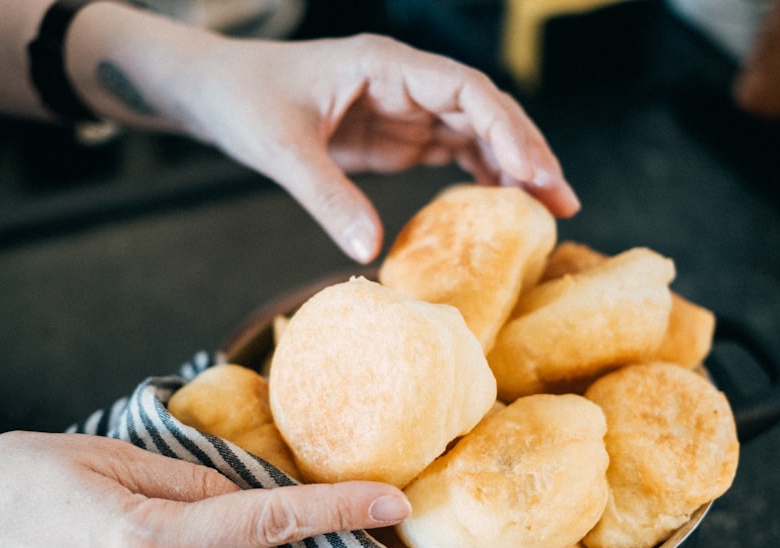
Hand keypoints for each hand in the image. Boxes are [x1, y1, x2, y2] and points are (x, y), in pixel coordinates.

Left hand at [169, 33, 580, 262]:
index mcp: (385, 65)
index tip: (533, 172)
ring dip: (514, 169)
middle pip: (485, 112)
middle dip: (527, 153)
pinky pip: (452, 153)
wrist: (216, 93)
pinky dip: (481, 178)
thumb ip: (326, 196)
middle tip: (563, 202)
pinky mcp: (396, 137)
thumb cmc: (244, 101)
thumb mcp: (281, 148)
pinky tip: (502, 208)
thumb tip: (370, 251)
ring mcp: (404, 109)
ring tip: (549, 212)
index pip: (465, 90)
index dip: (506, 129)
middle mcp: (405, 82)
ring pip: (476, 133)